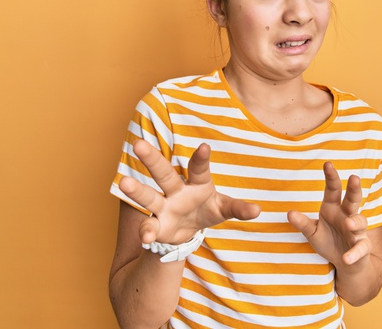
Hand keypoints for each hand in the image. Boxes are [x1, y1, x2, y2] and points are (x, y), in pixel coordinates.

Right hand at [119, 140, 260, 244]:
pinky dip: (146, 232)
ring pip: (149, 196)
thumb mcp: (224, 208)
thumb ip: (239, 208)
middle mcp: (176, 190)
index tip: (204, 146)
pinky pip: (149, 227)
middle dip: (151, 159)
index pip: (198, 168)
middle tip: (137, 143)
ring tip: (124, 182)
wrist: (188, 230)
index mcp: (197, 183)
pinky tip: (145, 238)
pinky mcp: (156, 226)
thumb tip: (258, 210)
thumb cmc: (207, 209)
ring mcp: (163, 207)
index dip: (201, 158)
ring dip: (137, 190)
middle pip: (163, 173)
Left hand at [287, 162, 369, 268]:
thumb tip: (289, 213)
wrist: (344, 264)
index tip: (328, 164)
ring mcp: (357, 231)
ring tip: (348, 223)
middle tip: (354, 178)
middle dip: (354, 189)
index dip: (331, 177)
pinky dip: (354, 253)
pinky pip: (360, 248)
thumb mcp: (312, 232)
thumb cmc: (329, 242)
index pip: (333, 190)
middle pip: (353, 199)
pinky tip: (346, 257)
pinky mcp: (362, 247)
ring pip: (360, 221)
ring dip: (355, 222)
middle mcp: (347, 215)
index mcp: (333, 208)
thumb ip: (302, 223)